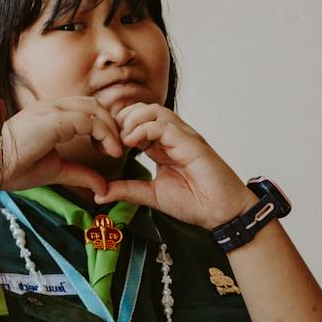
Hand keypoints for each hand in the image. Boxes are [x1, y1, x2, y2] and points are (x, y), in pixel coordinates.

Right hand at [0, 97, 124, 199]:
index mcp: (50, 115)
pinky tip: (108, 152)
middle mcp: (51, 107)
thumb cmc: (13, 168)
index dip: (104, 126)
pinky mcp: (53, 119)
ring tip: (115, 151)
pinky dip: (105, 134)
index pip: (86, 109)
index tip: (110, 149)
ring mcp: (51, 110)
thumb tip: (103, 188)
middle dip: (112, 125)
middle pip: (94, 105)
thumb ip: (80, 174)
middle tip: (118, 149)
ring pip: (95, 108)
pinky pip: (89, 120)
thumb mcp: (56, 171)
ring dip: (111, 129)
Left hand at [101, 104, 253, 228]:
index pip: (137, 122)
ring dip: (132, 121)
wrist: (221, 212)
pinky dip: (144, 129)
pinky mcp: (191, 142)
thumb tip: (100, 193)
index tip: (107, 147)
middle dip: (122, 119)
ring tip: (123, 141)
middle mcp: (173, 136)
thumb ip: (127, 190)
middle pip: (143, 109)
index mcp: (163, 146)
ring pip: (153, 110)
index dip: (118, 128)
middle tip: (112, 141)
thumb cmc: (195, 203)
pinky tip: (133, 143)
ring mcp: (183, 137)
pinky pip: (164, 125)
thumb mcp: (152, 195)